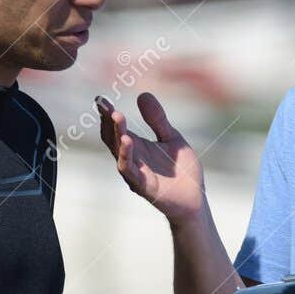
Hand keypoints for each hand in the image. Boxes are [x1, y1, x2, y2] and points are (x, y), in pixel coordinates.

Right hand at [97, 93, 206, 224]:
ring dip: (116, 134)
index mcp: (137, 146)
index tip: (100, 99)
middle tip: (103, 103)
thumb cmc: (181, 170)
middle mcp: (131, 159)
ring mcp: (134, 173)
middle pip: (112, 138)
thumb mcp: (171, 137)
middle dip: (107, 120)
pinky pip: (129, 170)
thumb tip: (142, 94)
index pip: (116, 128)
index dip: (107, 114)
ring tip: (117, 116)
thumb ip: (157, 120)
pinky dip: (126, 154)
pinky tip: (127, 140)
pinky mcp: (142, 185)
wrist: (194, 198)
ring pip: (118, 152)